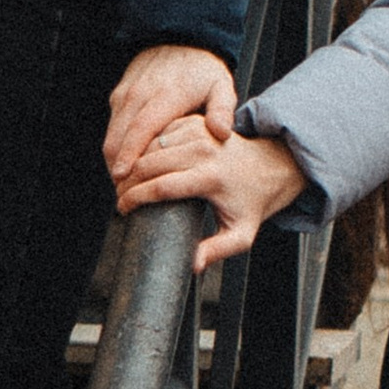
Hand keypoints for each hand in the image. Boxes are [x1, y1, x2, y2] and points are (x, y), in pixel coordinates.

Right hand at [105, 45, 235, 187]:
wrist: (179, 39)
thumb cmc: (203, 69)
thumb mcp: (221, 86)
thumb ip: (223, 110)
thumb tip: (221, 133)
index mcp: (166, 95)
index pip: (141, 130)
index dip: (129, 155)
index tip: (123, 178)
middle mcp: (141, 94)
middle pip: (119, 137)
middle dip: (117, 167)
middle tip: (125, 194)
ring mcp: (127, 94)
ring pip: (111, 134)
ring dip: (114, 160)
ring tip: (125, 186)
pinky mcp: (119, 95)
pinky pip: (112, 126)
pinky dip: (115, 147)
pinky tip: (126, 165)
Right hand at [114, 119, 307, 273]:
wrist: (270, 166)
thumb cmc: (252, 202)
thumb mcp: (240, 234)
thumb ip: (217, 251)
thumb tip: (193, 266)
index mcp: (212, 177)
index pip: (162, 187)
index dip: (136, 199)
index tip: (123, 209)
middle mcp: (204, 151)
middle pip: (150, 163)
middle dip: (127, 182)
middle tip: (118, 197)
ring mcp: (199, 133)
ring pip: (151, 146)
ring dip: (132, 163)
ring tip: (124, 184)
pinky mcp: (195, 122)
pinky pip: (159, 133)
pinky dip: (144, 147)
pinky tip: (138, 164)